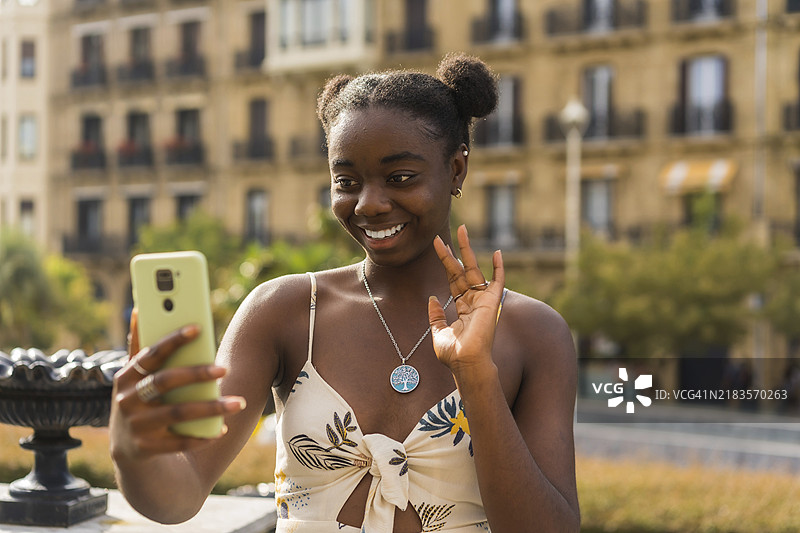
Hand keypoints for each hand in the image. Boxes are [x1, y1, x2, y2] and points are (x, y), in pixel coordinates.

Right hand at [110, 309, 244, 461]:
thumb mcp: (134, 376)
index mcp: (126, 376)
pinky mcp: (145, 449)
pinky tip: (222, 428)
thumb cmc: (140, 399)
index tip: (198, 328)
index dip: (173, 340)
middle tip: (225, 368)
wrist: (127, 448)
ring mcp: (135, 426)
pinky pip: (179, 442)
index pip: (151, 354)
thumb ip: (139, 346)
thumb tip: (140, 309)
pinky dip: (202, 436)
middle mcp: (127, 400)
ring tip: (238, 403)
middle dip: (197, 374)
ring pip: (178, 413)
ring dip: (211, 408)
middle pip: (166, 381)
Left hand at [428, 225, 504, 375]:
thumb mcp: (438, 333)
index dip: (445, 263)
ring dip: (468, 250)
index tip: (438, 246)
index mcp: (461, 307)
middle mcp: (472, 301)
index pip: (452, 279)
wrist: (465, 362)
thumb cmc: (453, 354)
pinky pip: (498, 281)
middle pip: (461, 271)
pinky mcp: (491, 302)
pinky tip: (496, 252)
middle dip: (452, 252)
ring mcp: (482, 300)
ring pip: (475, 269)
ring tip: (462, 231)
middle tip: (443, 236)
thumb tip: (432, 298)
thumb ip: (435, 315)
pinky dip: (498, 268)